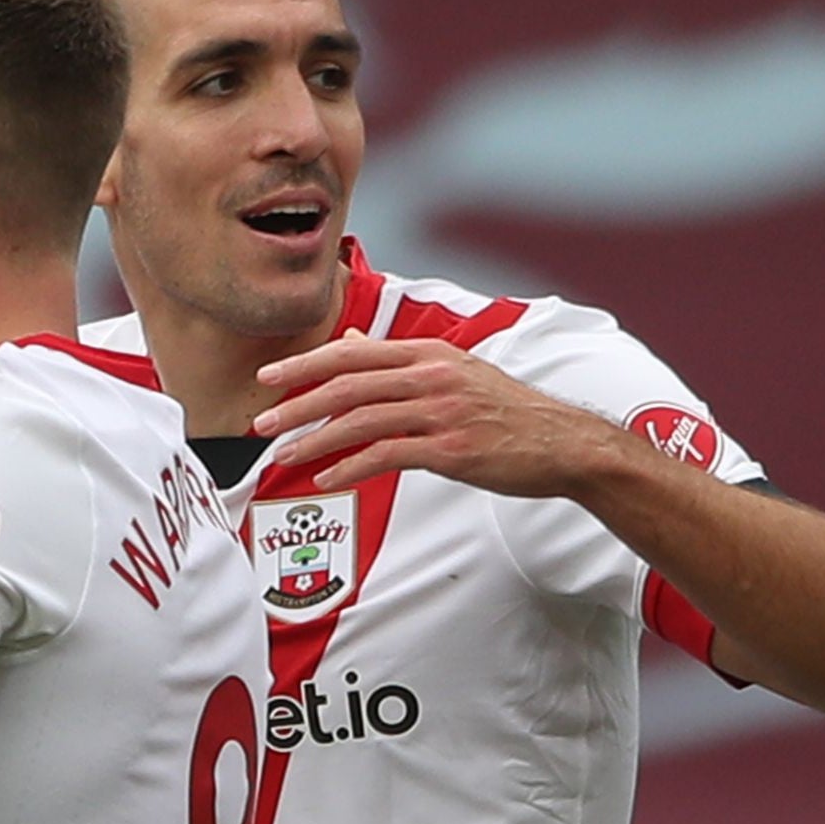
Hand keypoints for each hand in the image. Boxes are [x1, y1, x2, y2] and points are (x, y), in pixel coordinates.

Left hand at [249, 336, 620, 498]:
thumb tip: (352, 344)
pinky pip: (386, 456)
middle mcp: (430, 376)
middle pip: (347, 385)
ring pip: (360, 420)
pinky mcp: (449, 450)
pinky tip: (327, 479)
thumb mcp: (454, 372)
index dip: (305, 364)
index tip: (268, 377)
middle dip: (297, 404)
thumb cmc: (505, 411)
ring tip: (283, 456)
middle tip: (261, 423)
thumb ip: (399, 361)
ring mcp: (440, 412)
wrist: (563, 444)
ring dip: (314, 440)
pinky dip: (350, 467)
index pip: (352, 353)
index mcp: (428, 354)